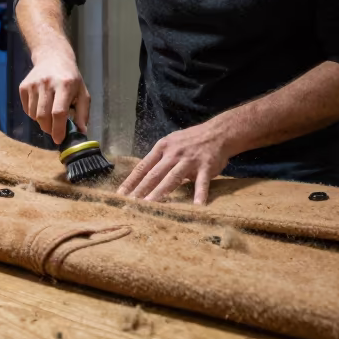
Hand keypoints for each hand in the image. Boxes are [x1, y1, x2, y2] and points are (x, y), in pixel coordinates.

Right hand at [19, 52, 90, 143]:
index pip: (58, 112)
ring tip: (50, 114)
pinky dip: (34, 114)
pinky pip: (26, 109)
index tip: (59, 140)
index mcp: (65, 85)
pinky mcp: (23, 86)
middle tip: (55, 131)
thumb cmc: (70, 78)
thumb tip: (81, 133)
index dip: (58, 129)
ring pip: (34, 115)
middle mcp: (47, 83)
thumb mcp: (82, 93)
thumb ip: (83, 113)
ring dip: (42, 122)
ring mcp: (33, 84)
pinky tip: (42, 105)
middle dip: (49, 129)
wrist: (52, 57)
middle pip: (43, 116)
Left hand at [117, 120, 234, 204]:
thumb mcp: (171, 144)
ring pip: (172, 178)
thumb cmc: (191, 140)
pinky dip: (199, 194)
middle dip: (141, 190)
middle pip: (154, 174)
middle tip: (130, 204)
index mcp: (162, 148)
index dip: (131, 181)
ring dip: (160, 192)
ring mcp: (189, 161)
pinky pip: (202, 183)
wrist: (218, 132)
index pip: (143, 167)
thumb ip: (160, 160)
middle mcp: (173, 154)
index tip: (120, 194)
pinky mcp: (206, 167)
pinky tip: (196, 206)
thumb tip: (144, 177)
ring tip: (150, 205)